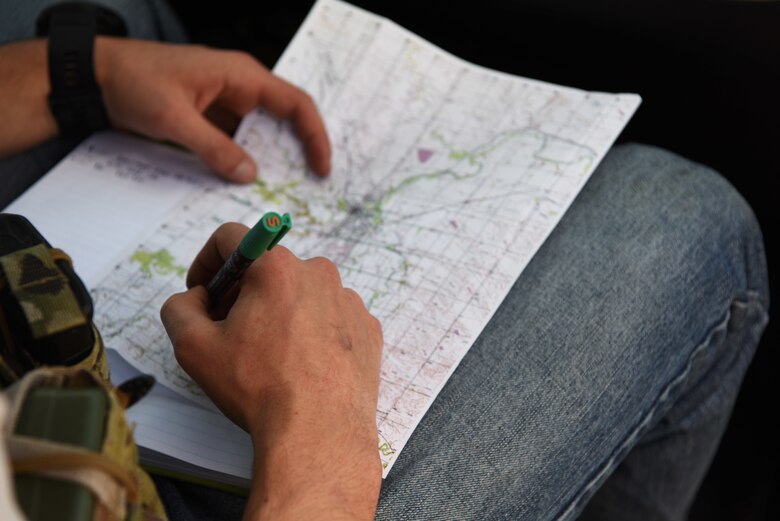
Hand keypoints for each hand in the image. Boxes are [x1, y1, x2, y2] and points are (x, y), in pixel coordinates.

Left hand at [95, 37, 329, 180]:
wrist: (95, 75)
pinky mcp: (211, 117)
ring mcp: (225, 102)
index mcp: (240, 75)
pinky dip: (244, 160)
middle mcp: (240, 86)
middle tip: (308, 187)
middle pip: (284, 120)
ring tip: (280, 191)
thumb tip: (250, 175)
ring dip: (270, 160)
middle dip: (298, 152)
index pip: (295, 103)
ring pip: (261, 134)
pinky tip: (244, 182)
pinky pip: (238, 140)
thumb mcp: (174, 119)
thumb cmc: (133, 81)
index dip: (314, 135)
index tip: (322, 167)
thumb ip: (214, 148)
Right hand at [161, 223, 382, 519]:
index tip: (202, 292)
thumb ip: (179, 308)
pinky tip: (302, 365)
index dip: (206, 262)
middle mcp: (318, 273)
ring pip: (301, 294)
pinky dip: (312, 331)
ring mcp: (348, 299)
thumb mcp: (194, 347)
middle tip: (230, 331)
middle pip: (269, 268)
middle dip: (243, 293)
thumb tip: (195, 297)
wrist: (320, 433)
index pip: (231, 238)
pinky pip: (330, 317)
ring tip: (271, 356)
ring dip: (280, 313)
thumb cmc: (259, 388)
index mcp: (276, 267)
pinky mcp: (367, 327)